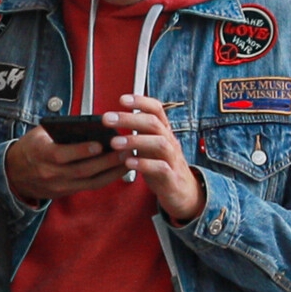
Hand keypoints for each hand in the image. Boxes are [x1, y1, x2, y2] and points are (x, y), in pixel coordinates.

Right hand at [5, 121, 129, 202]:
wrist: (14, 174)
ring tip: (128, 159)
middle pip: (82, 170)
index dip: (82, 151)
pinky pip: (89, 186)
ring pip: (90, 181)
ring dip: (111, 171)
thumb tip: (87, 124)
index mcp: (41, 155)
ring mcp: (59, 186)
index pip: (62, 155)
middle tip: (125, 150)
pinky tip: (119, 170)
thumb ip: (60, 129)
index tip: (99, 144)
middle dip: (106, 161)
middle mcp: (51, 173)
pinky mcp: (66, 193)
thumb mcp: (39, 134)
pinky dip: (106, 178)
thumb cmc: (30, 149)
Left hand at [106, 94, 203, 222]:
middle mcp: (169, 142)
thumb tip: (113, 120)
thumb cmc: (162, 166)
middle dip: (129, 119)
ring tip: (115, 142)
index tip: (122, 99)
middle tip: (107, 119)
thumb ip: (137, 133)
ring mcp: (172, 159)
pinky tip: (128, 162)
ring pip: (159, 143)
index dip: (141, 102)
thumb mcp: (150, 146)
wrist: (183, 192)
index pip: (156, 109)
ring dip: (135, 140)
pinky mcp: (171, 177)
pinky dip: (144, 164)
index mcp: (163, 131)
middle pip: (153, 123)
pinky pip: (161, 168)